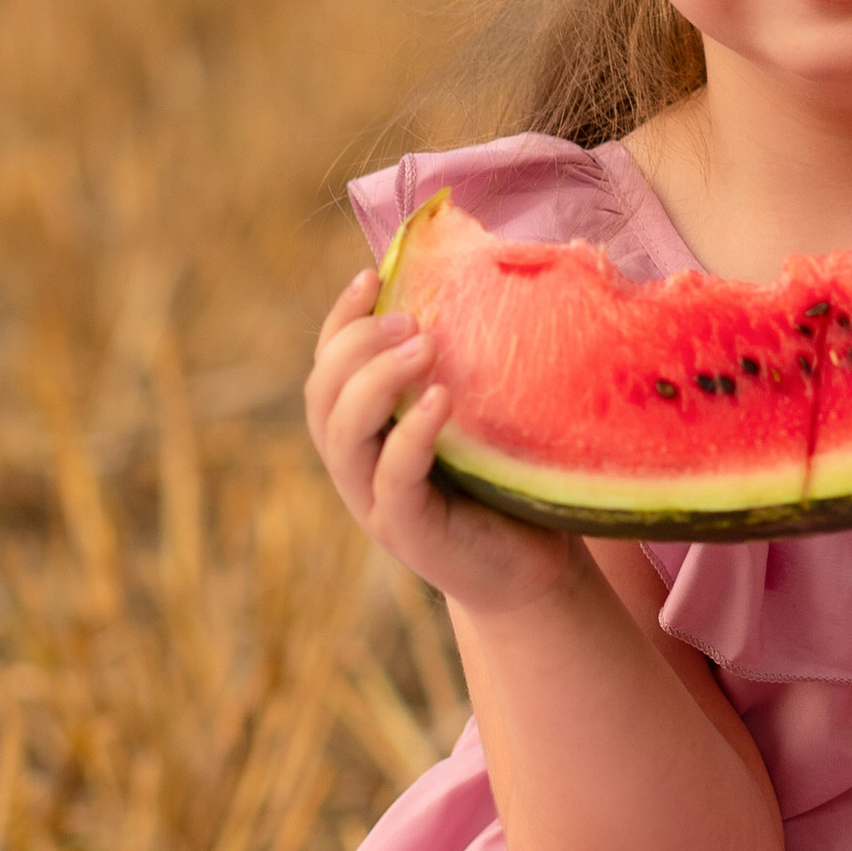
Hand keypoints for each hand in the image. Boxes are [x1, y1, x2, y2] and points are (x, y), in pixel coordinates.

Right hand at [305, 268, 576, 616]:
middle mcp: (356, 467)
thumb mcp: (474, 421)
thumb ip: (458, 373)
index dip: (338, 321)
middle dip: (355, 345)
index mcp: (363, 434)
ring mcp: (374, 502)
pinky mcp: (406, 532)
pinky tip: (440, 400)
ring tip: (425, 345)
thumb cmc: (503, 488)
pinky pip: (392, 477)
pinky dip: (410, 434)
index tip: (370, 276)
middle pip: (322, 395)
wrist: (529, 573)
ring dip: (376, 381)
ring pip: (343, 434)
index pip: (327, 368)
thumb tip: (476, 289)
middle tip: (410, 319)